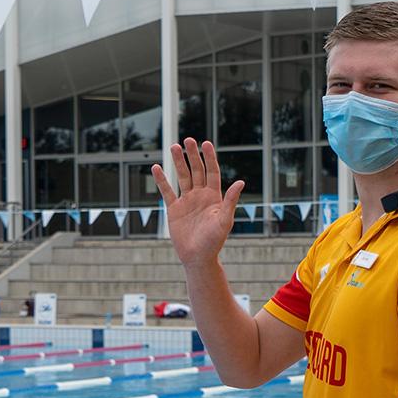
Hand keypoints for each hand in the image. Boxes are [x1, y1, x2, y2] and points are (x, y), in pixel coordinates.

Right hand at [151, 138, 244, 269]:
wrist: (198, 258)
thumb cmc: (214, 242)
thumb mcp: (224, 221)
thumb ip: (230, 201)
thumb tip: (241, 182)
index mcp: (214, 197)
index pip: (212, 172)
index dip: (209, 158)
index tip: (206, 143)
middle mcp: (200, 196)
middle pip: (196, 170)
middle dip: (192, 155)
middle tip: (188, 140)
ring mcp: (187, 201)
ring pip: (182, 177)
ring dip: (178, 162)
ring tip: (174, 146)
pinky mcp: (174, 209)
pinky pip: (167, 191)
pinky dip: (162, 180)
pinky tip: (156, 167)